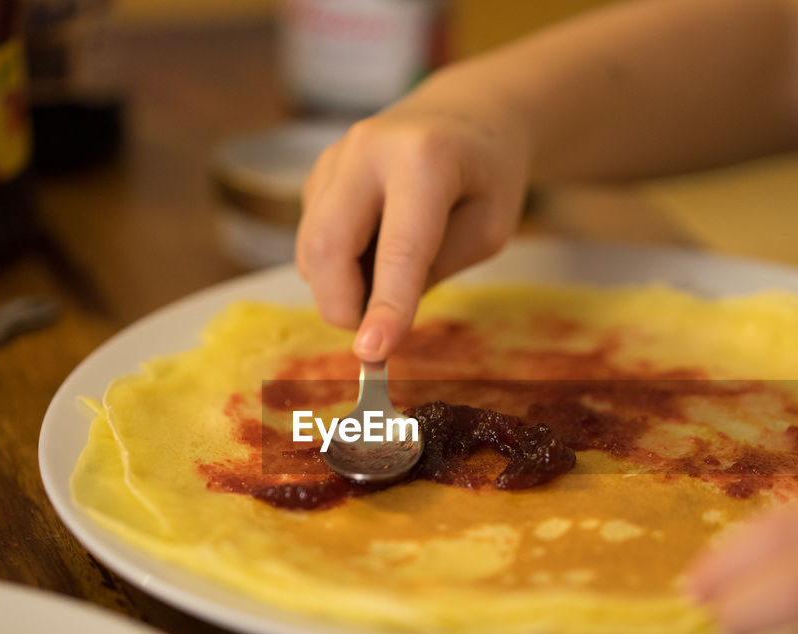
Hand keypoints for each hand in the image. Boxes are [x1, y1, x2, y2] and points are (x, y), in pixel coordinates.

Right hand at [296, 78, 531, 360]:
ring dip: (340, 289)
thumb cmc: (486, 179)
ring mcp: (333, 157)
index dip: (386, 306)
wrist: (466, 116)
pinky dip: (337, 268)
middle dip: (341, 306)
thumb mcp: (487, 230)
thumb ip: (432, 270)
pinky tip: (374, 253)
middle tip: (373, 335)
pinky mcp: (316, 173)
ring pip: (310, 249)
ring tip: (387, 282)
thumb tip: (372, 320)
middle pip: (327, 246)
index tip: (372, 353)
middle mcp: (367, 149)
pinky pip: (312, 240)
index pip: (399, 248)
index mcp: (424, 158)